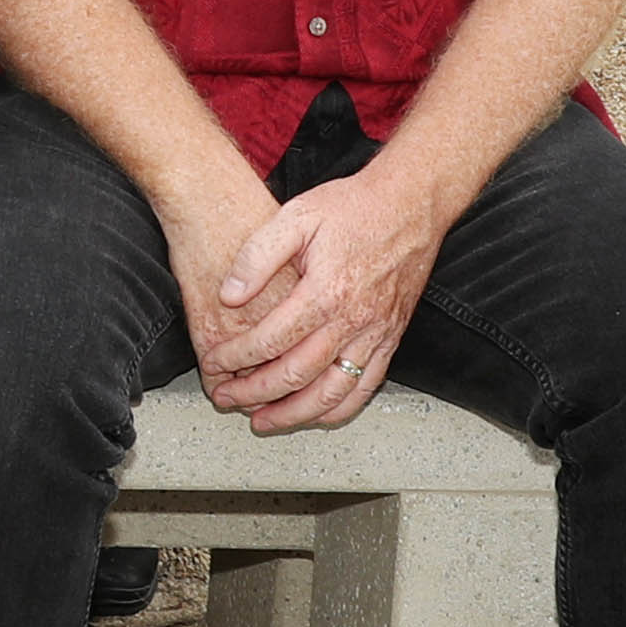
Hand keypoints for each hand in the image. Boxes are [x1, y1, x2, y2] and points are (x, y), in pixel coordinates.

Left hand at [190, 162, 445, 433]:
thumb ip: (258, 256)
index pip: (271, 339)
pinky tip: (315, 414)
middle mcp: (354, 320)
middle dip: (255, 392)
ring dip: (294, 414)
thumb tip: (229, 295)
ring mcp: (376, 334)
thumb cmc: (352, 208)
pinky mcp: (391, 339)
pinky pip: (366, 387)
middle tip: (226, 398)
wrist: (411, 204)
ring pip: (332, 393)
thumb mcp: (296, 216)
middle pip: (297, 374)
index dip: (237, 356)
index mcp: (326, 291)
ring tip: (263, 421)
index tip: (214, 361)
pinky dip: (338, 409)